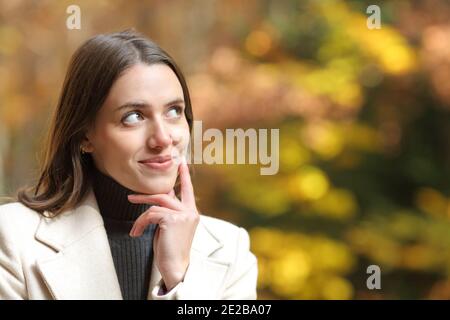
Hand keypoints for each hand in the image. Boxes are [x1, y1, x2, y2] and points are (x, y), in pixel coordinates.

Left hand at [127, 156, 199, 290]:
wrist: (175, 266)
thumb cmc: (170, 249)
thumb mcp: (170, 227)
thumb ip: (168, 212)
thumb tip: (159, 199)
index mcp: (191, 212)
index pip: (187, 189)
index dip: (184, 175)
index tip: (181, 162)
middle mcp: (190, 211)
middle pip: (165, 194)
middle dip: (145, 196)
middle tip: (130, 198)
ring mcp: (183, 214)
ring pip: (156, 203)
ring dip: (140, 213)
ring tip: (133, 227)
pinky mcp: (173, 219)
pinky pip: (151, 214)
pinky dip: (140, 223)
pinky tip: (137, 234)